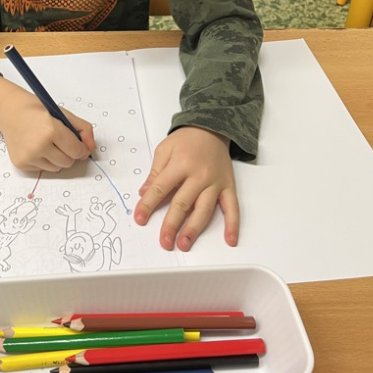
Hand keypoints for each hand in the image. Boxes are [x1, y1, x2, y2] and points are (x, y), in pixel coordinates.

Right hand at [0, 76, 94, 171]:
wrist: (10, 112)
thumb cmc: (38, 112)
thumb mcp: (64, 114)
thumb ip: (83, 129)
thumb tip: (91, 148)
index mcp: (51, 130)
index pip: (77, 151)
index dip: (81, 149)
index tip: (79, 145)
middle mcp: (38, 146)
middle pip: (68, 162)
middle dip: (69, 154)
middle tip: (61, 141)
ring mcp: (28, 156)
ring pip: (56, 168)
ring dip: (57, 159)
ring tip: (47, 143)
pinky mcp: (21, 164)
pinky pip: (43, 169)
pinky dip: (44, 161)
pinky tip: (36, 147)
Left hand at [134, 127, 237, 251]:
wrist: (211, 128)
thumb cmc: (186, 140)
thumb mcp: (164, 150)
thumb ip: (155, 173)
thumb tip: (144, 193)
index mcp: (180, 164)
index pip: (160, 188)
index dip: (148, 205)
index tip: (140, 219)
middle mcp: (199, 175)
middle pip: (183, 203)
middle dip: (171, 224)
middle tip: (164, 241)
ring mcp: (215, 182)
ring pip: (204, 209)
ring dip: (194, 229)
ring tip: (185, 244)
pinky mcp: (228, 186)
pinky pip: (232, 207)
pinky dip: (233, 224)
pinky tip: (230, 240)